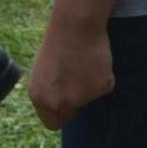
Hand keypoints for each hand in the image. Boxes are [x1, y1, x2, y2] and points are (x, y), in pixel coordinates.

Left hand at [28, 13, 112, 129]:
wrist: (76, 25)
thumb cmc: (59, 40)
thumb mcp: (44, 72)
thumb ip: (51, 90)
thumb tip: (61, 98)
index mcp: (40, 98)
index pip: (53, 122)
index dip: (62, 112)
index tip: (69, 102)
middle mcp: (58, 102)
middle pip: (73, 111)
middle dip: (78, 98)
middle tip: (81, 76)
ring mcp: (80, 97)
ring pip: (91, 96)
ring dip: (92, 82)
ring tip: (87, 59)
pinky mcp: (100, 87)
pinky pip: (106, 84)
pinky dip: (105, 73)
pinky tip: (97, 58)